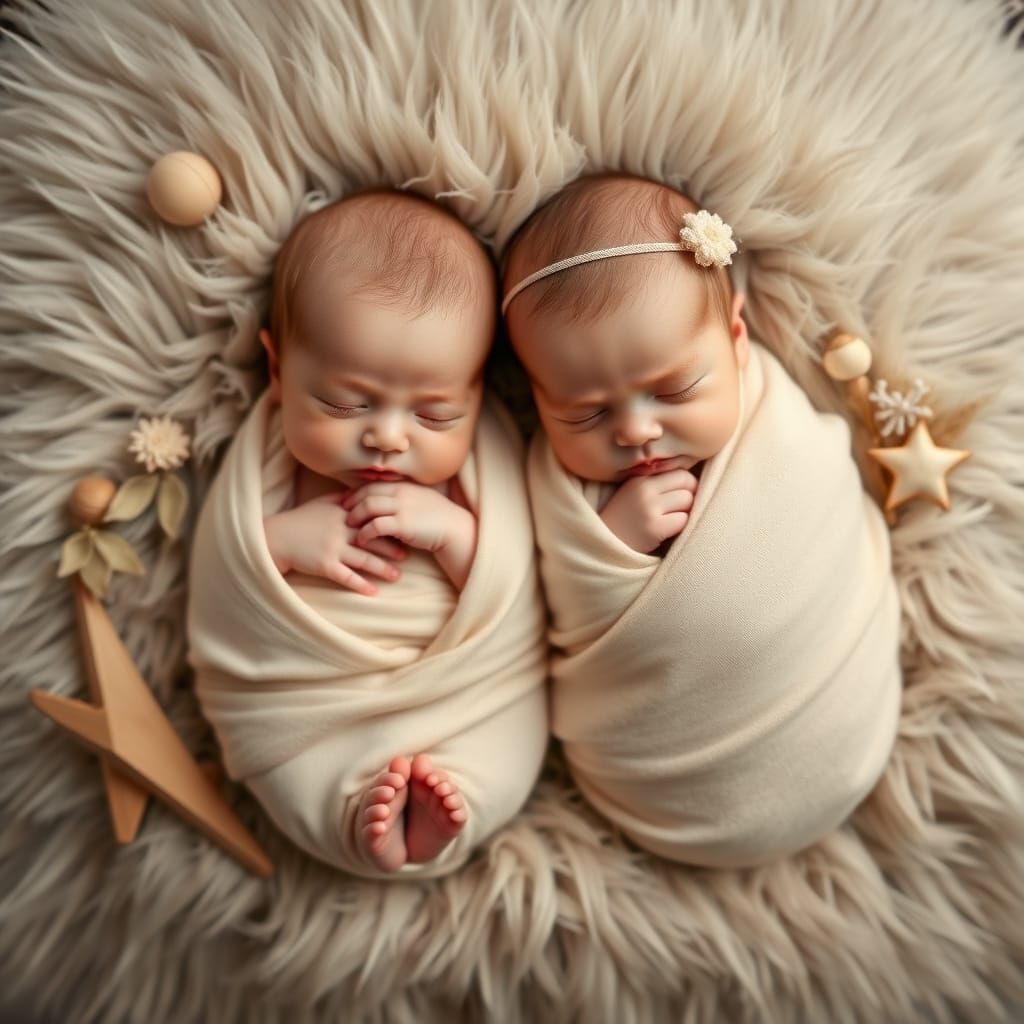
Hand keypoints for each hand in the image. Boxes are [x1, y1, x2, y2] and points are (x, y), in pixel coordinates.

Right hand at [263, 492, 407, 595]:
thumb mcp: (322, 503)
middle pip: (373, 539)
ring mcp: (333, 548)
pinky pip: (347, 577)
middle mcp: (341, 530)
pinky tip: (374, 592)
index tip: (405, 528)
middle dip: (393, 547)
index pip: (372, 518)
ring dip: (383, 568)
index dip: (389, 523)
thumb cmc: (301, 519)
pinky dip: (361, 585)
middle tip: (410, 553)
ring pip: (364, 560)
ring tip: (397, 576)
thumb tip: (364, 492)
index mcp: (343, 514)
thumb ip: (344, 498)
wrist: (277, 537)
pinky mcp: (325, 565)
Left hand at [342, 482, 477, 589]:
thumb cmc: (437, 518)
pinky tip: (361, 540)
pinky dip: (365, 533)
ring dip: (355, 517)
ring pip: (368, 507)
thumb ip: (402, 496)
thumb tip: (383, 499)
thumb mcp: (419, 499)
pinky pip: (375, 526)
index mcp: (404, 485)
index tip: (346, 500)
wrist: (454, 530)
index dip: (356, 492)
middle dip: (351, 503)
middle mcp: (401, 493)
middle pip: (367, 493)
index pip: (373, 484)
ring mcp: (402, 508)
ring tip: (348, 526)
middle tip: (342, 513)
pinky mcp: (403, 525)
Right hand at [599, 469, 697, 552]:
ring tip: (669, 520)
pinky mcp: (654, 527)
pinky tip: (666, 531)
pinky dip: (679, 527)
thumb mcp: (634, 493)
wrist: (604, 545)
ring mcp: (649, 508)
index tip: (680, 496)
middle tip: (678, 510)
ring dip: (685, 513)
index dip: (687, 484)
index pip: (680, 472)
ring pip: (687, 501)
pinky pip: (683, 520)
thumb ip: (657, 483)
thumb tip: (692, 480)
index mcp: (641, 478)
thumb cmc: (624, 519)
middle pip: (688, 483)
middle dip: (689, 497)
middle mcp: (644, 489)